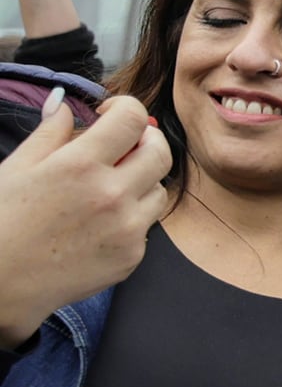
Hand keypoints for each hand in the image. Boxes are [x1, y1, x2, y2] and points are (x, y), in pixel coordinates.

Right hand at [0, 89, 172, 343]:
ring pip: (159, 189)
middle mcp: (111, 195)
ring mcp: (127, 228)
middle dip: (145, 140)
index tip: (110, 115)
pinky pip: (147, 224)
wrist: (1, 283)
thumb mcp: (17, 168)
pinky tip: (98, 222)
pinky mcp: (133, 256)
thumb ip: (50, 132)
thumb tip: (65, 102)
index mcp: (80, 165)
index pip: (132, 118)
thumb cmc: (1, 222)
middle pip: (160, 151)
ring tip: (106, 188)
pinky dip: (131, 216)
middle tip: (123, 146)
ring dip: (141, 180)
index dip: (125, 108)